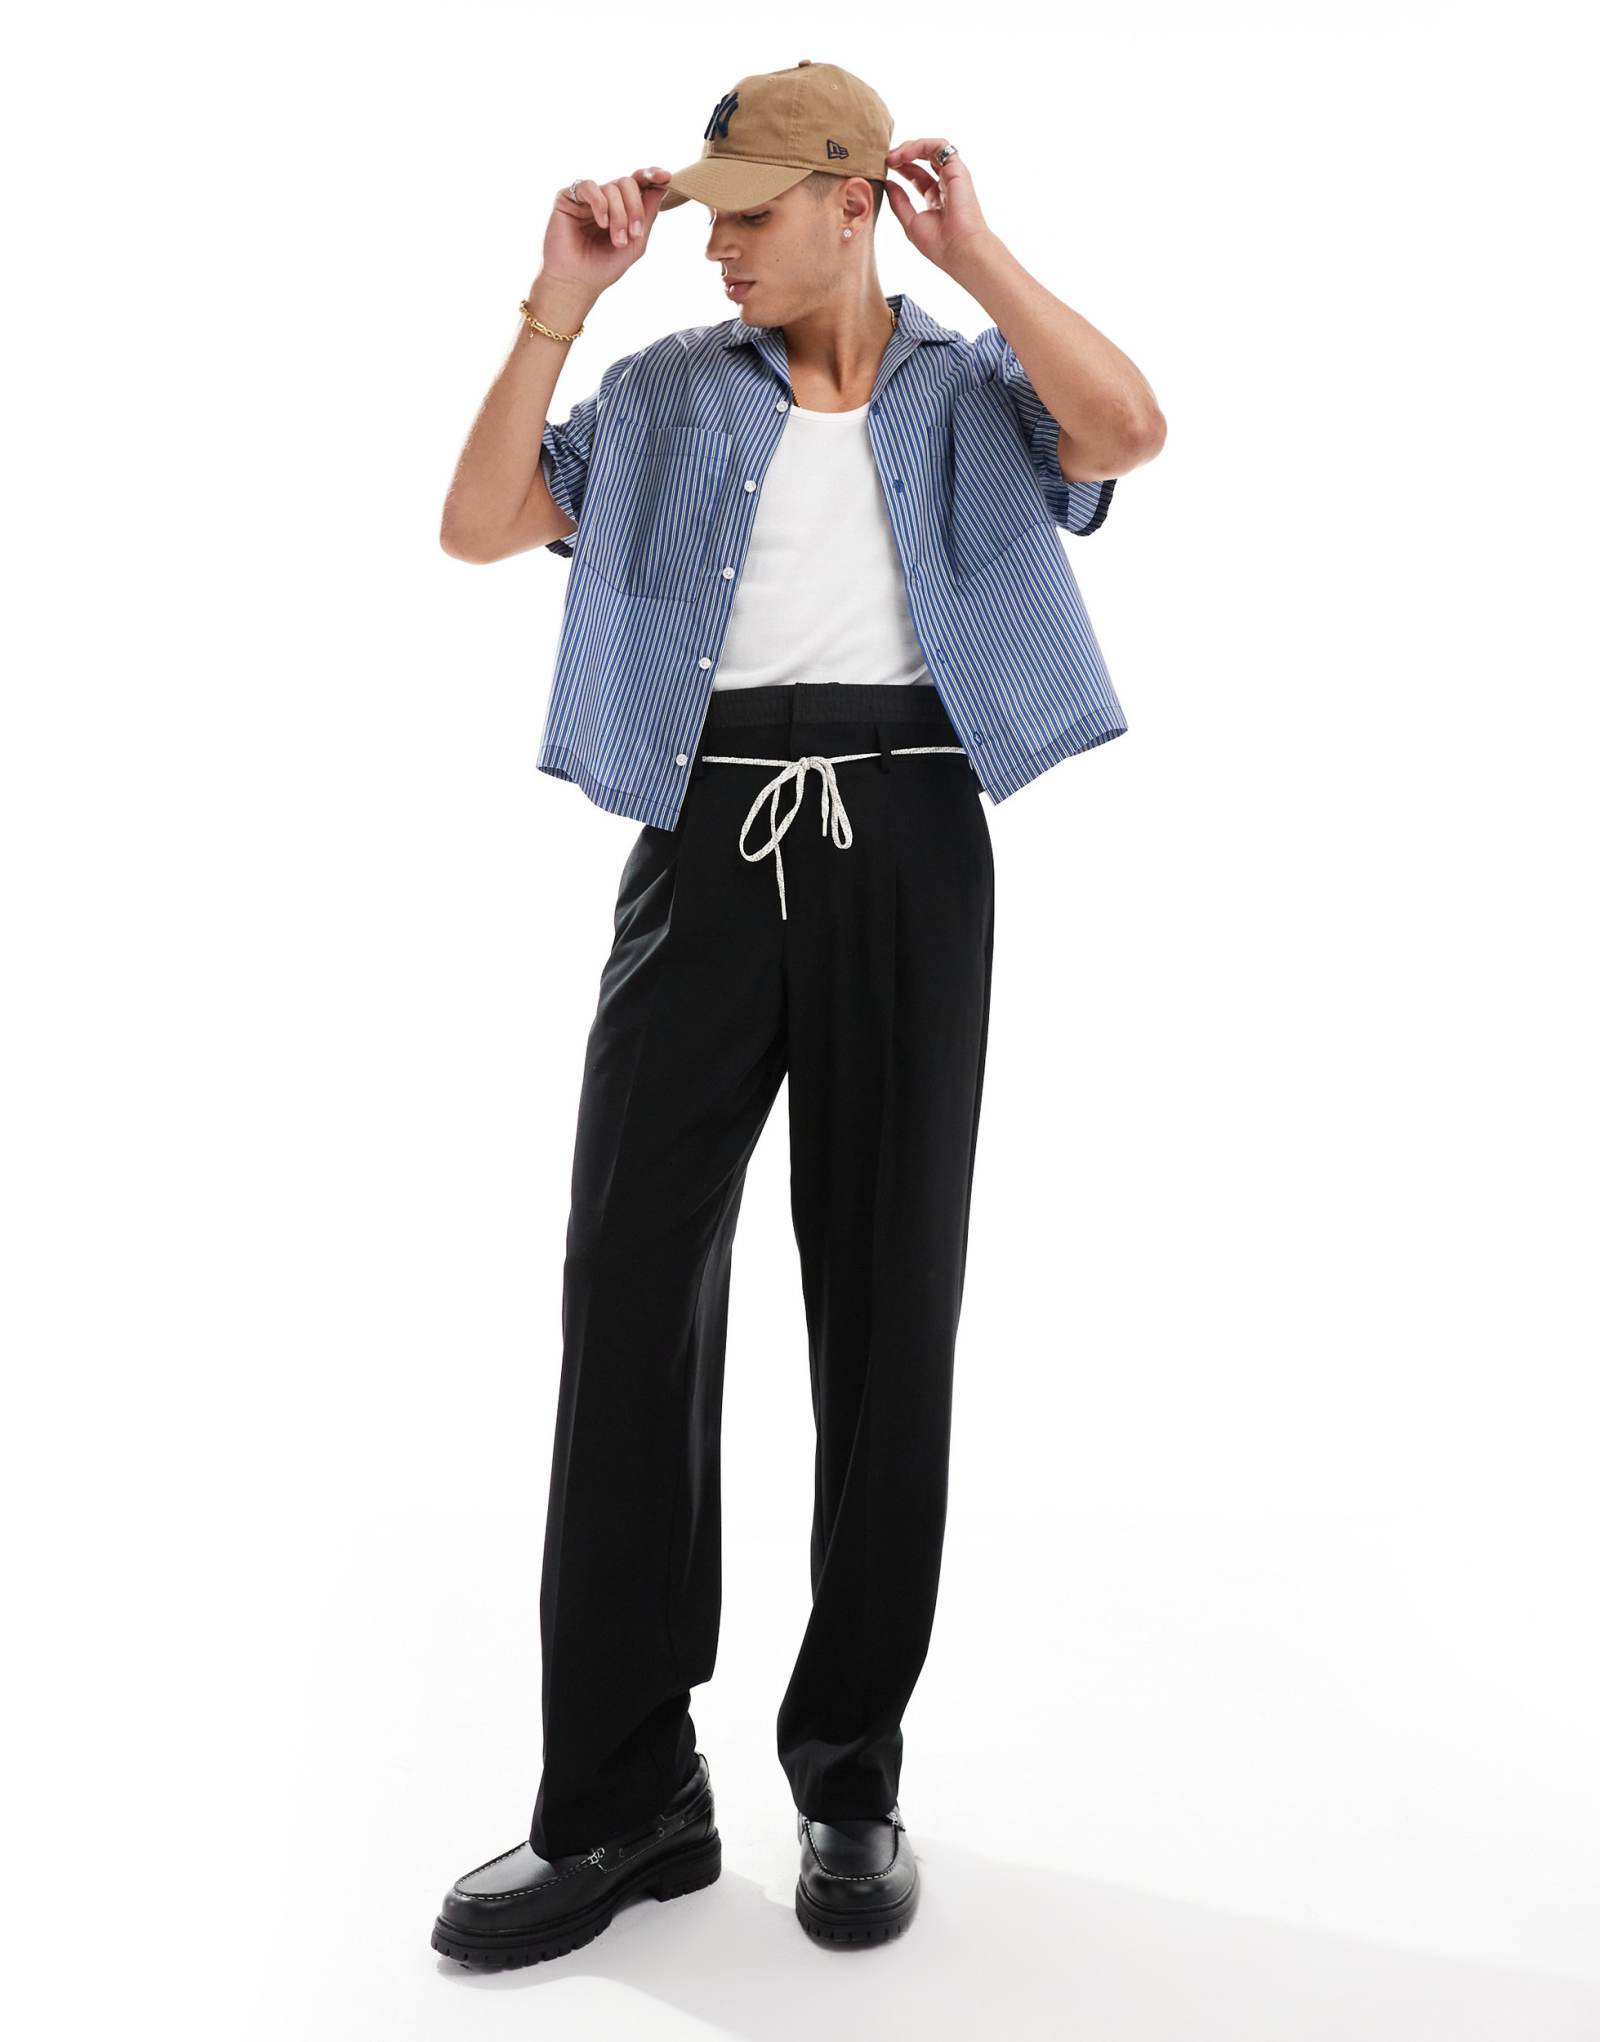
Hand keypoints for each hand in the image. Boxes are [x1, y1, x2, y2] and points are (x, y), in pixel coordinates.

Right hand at [542, 166, 673, 292]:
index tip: (665, 177)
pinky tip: (602, 223)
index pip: (638, 183)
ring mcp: (587, 197)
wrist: (577, 282)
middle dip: (635, 208)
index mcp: (621, 207)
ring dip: (619, 215)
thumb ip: (648, 215)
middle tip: (634, 233)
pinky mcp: (568, 197)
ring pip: (612, 188)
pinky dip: (600, 204)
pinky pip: (589, 186)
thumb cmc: (604, 267)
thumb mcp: (636, 243)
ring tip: (617, 240)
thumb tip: (662, 187)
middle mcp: (605, 198)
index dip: (652, 176)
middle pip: (628, 183)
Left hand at [883, 140, 991, 270]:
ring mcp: (952, 175)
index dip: (900, 168)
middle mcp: (945, 184)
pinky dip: (920, 145)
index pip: (916, 175)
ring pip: (931, 148)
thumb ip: (899, 202)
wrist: (959, 249)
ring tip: (893, 157)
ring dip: (909, 147)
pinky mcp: (957, 169)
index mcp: (935, 198)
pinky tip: (905, 155)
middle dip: (902, 154)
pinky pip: (939, 145)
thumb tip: (887, 183)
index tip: (883, 168)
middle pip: (923, 158)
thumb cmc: (939, 244)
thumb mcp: (911, 222)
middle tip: (886, 159)